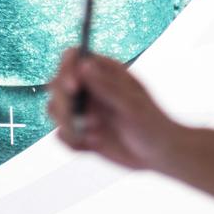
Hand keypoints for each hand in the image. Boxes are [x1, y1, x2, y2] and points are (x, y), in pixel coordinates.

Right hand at [47, 47, 181, 171]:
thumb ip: (107, 86)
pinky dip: (72, 142)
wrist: (159, 155)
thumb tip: (83, 65)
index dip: (66, 68)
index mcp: (102, 72)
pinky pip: (61, 136)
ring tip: (95, 134)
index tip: (73, 87)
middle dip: (64, 103)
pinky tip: (94, 144)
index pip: (72, 58)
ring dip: (67, 124)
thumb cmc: (152, 124)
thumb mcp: (132, 105)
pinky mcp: (79, 133)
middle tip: (90, 120)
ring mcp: (82, 111)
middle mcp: (88, 88)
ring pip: (54, 109)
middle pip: (56, 84)